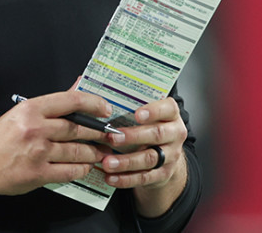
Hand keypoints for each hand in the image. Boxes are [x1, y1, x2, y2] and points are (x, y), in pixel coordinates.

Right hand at [0, 90, 115, 195]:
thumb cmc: (0, 137)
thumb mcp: (23, 113)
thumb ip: (53, 104)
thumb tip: (77, 88)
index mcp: (32, 109)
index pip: (71, 100)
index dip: (93, 103)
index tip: (105, 109)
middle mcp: (36, 128)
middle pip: (78, 129)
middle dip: (98, 134)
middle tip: (108, 136)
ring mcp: (37, 152)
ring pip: (77, 151)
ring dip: (92, 153)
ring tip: (99, 153)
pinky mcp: (38, 173)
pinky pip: (69, 171)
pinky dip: (81, 169)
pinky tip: (84, 166)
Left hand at [97, 97, 187, 214]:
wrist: (165, 154)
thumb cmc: (146, 126)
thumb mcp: (142, 112)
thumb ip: (122, 100)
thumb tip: (86, 82)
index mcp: (170, 114)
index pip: (168, 108)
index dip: (153, 111)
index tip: (136, 114)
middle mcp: (175, 133)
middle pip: (158, 134)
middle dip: (134, 136)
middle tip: (112, 137)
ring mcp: (171, 155)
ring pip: (150, 158)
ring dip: (127, 161)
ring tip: (107, 163)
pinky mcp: (163, 174)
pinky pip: (145, 178)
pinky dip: (126, 179)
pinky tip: (111, 177)